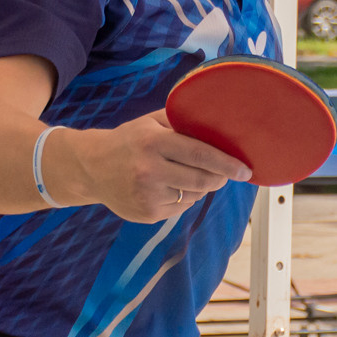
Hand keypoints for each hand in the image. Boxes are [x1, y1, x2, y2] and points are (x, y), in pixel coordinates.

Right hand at [68, 111, 250, 222]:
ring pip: (193, 196)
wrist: (91, 168)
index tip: (245, 170)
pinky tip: (167, 187)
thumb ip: (182, 121)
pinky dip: (182, 198)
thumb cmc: (128, 141)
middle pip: (202, 180)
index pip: (200, 155)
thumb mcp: (150, 123)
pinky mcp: (147, 214)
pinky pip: (180, 208)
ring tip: (184, 175)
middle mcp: (149, 171)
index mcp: (153, 143)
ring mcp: (148, 196)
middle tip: (225, 173)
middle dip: (219, 178)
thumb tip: (219, 127)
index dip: (227, 164)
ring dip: (199, 187)